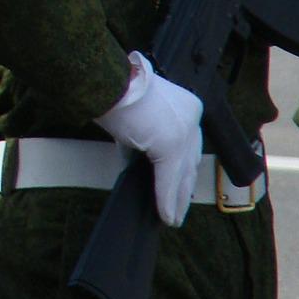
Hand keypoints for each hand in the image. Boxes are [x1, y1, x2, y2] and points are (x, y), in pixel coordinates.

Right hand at [96, 52, 202, 226]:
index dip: (183, 168)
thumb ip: (144, 135)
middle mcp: (191, 118)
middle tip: (179, 207)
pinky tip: (165, 215)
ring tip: (173, 218)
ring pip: (182, 173)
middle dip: (183, 188)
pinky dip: (165, 199)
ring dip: (177, 199)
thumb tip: (138, 160)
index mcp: (186, 106)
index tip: (179, 185)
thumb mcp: (136, 113)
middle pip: (190, 161)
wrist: (107, 80)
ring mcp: (182, 131)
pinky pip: (168, 178)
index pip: (188, 144)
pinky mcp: (169, 145)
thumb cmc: (115, 89)